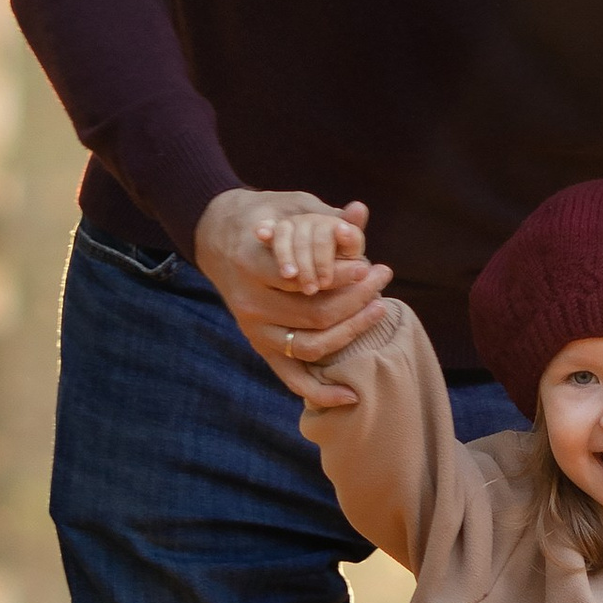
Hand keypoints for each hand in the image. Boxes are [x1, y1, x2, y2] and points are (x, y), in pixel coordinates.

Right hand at [195, 185, 392, 396]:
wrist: (221, 237)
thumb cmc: (266, 218)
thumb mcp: (289, 207)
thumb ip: (323, 216)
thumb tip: (360, 211)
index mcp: (250, 263)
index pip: (303, 279)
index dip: (342, 275)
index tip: (368, 265)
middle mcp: (249, 302)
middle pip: (314, 313)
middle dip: (357, 297)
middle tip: (382, 275)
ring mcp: (255, 330)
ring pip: (311, 345)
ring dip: (352, 332)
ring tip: (380, 308)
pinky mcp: (262, 348)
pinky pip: (292, 379)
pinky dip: (321, 393)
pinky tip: (352, 395)